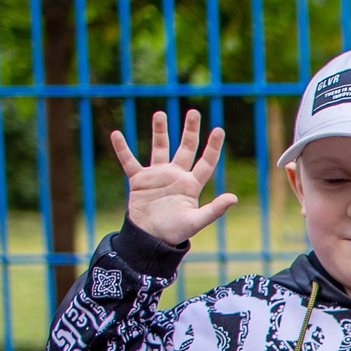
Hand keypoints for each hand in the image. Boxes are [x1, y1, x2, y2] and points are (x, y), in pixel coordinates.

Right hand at [110, 108, 236, 245]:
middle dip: (190, 131)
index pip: (206, 162)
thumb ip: (214, 210)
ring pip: (159, 148)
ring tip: (160, 114)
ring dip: (160, 131)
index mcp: (191, 185)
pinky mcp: (139, 180)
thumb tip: (234, 198)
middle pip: (185, 148)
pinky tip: (116, 134)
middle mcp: (176, 176)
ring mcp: (157, 176)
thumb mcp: (196, 221)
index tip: (219, 129)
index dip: (213, 147)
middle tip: (193, 112)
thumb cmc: (174, 232)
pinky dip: (122, 149)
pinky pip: (129, 161)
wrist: (150, 239)